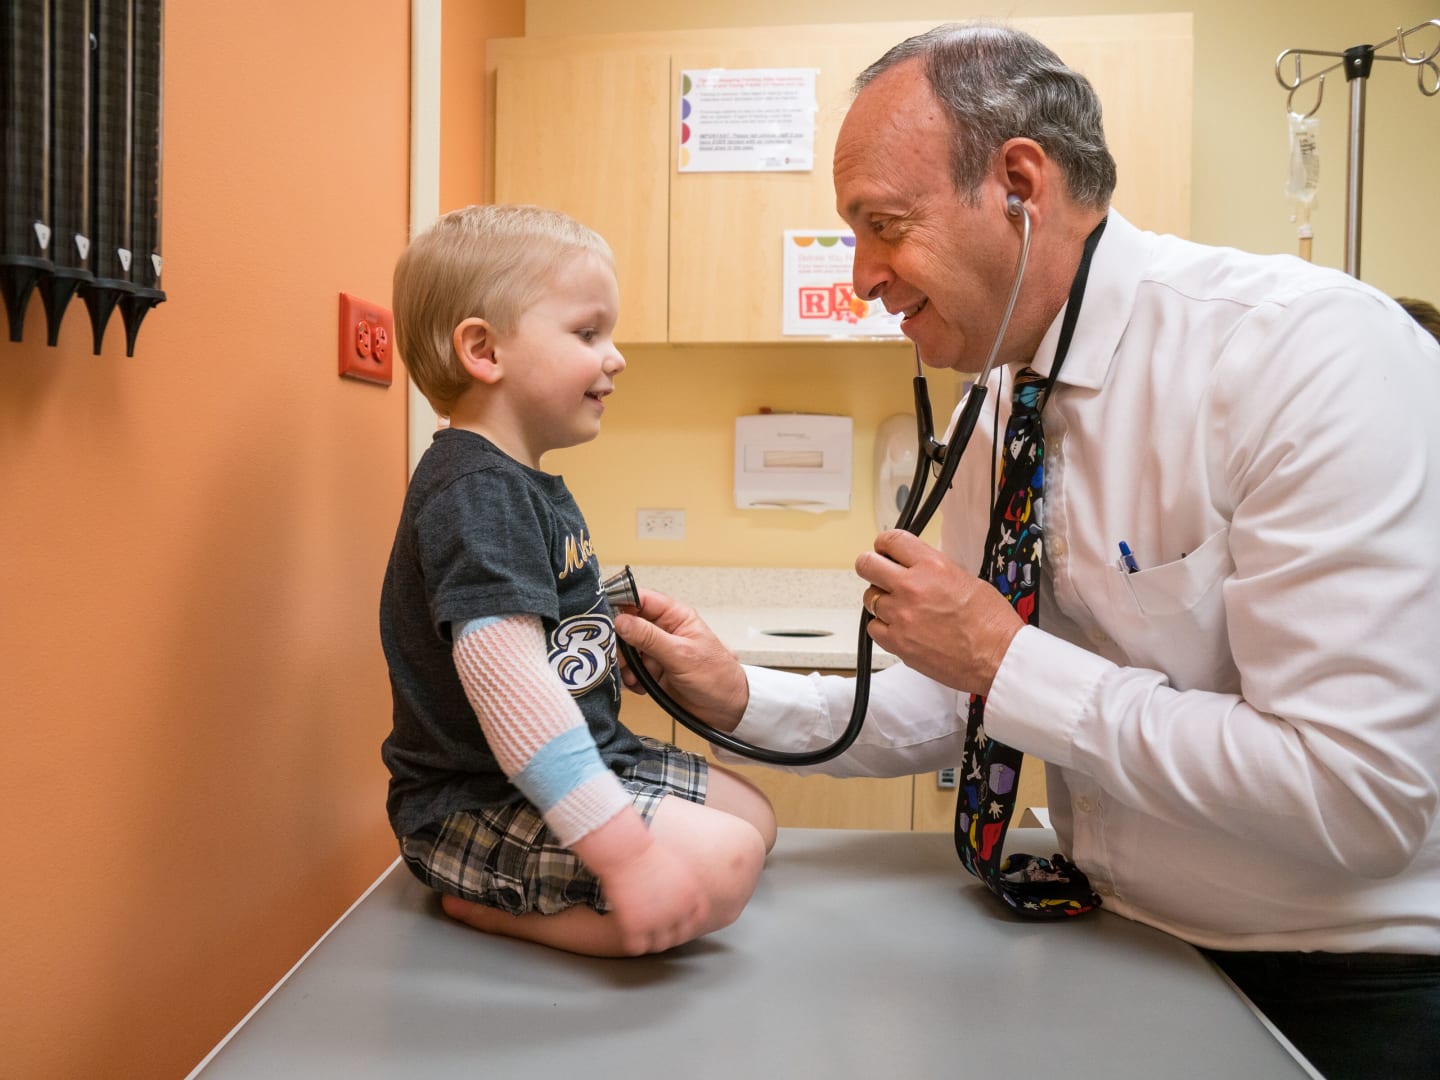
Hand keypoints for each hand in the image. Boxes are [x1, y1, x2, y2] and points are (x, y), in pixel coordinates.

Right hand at [596, 839, 710, 954]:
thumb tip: (680, 893)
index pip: (698, 917)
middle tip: (659, 928)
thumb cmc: (646, 851)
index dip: (688, 920)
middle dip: (671, 932)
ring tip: (643, 932)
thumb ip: (684, 883)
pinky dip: (634, 942)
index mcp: (691, 894)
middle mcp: (679, 911)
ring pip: (660, 944)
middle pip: (681, 934)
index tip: (679, 920)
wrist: (625, 850)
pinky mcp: (635, 926)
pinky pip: (638, 947)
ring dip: (652, 940)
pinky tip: (629, 932)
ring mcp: (657, 921)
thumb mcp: (677, 863)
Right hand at [613, 587, 748, 729]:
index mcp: (674, 616)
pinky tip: (640, 686)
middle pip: (626, 625)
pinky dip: (630, 678)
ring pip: (624, 649)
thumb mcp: (681, 654)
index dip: (620, 603)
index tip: (604, 616)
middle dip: (619, 642)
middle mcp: (662, 630)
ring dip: (623, 664)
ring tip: (634, 675)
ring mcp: (655, 650)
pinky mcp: (651, 670)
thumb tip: (621, 620)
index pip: (640, 598)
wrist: (725, 709)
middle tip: (620, 656)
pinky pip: (629, 669)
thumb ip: (649, 637)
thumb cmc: (716, 676)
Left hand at [856, 530, 1022, 696]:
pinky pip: (874, 628)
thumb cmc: (991, 622)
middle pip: (867, 565)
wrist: (998, 657)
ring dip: (881, 600)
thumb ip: (933, 570)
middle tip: (880, 574)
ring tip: (901, 607)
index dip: (885, 545)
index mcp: (932, 566)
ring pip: (870, 598)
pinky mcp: (897, 643)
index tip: (885, 550)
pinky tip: (901, 627)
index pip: (891, 540)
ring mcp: (901, 616)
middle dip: (871, 567)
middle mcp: (911, 587)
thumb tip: (914, 567)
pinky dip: (883, 626)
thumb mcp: (965, 578)